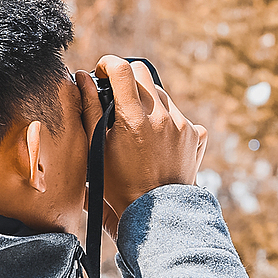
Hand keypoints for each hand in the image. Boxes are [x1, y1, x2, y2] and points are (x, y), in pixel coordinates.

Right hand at [91, 57, 206, 227]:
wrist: (156, 213)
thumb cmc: (118, 185)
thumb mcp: (96, 148)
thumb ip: (88, 109)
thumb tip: (82, 77)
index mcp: (133, 118)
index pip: (121, 69)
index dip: (107, 64)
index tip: (101, 73)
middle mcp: (162, 116)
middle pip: (143, 73)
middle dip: (126, 78)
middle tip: (116, 97)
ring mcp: (182, 124)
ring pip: (161, 94)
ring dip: (146, 101)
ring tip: (136, 127)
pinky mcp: (196, 134)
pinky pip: (179, 115)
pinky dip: (166, 120)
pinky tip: (156, 141)